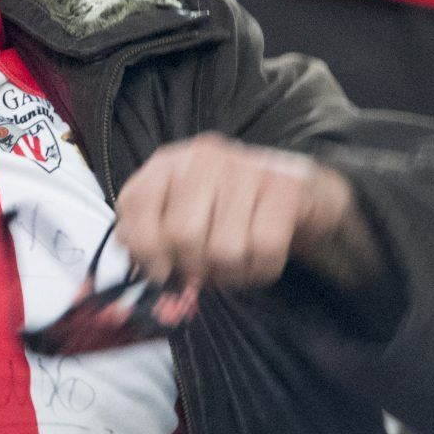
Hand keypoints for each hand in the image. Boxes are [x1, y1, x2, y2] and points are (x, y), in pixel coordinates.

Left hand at [115, 132, 373, 291]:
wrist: (295, 192)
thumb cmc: (225, 209)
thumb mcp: (178, 214)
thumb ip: (150, 241)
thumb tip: (149, 274)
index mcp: (168, 163)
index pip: (138, 204)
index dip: (143, 248)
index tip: (158, 272)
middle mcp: (204, 158)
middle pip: (182, 234)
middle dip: (191, 266)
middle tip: (202, 269)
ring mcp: (247, 168)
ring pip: (224, 248)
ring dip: (227, 272)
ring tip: (231, 263)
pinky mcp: (286, 188)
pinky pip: (264, 249)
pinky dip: (258, 269)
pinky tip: (256, 261)